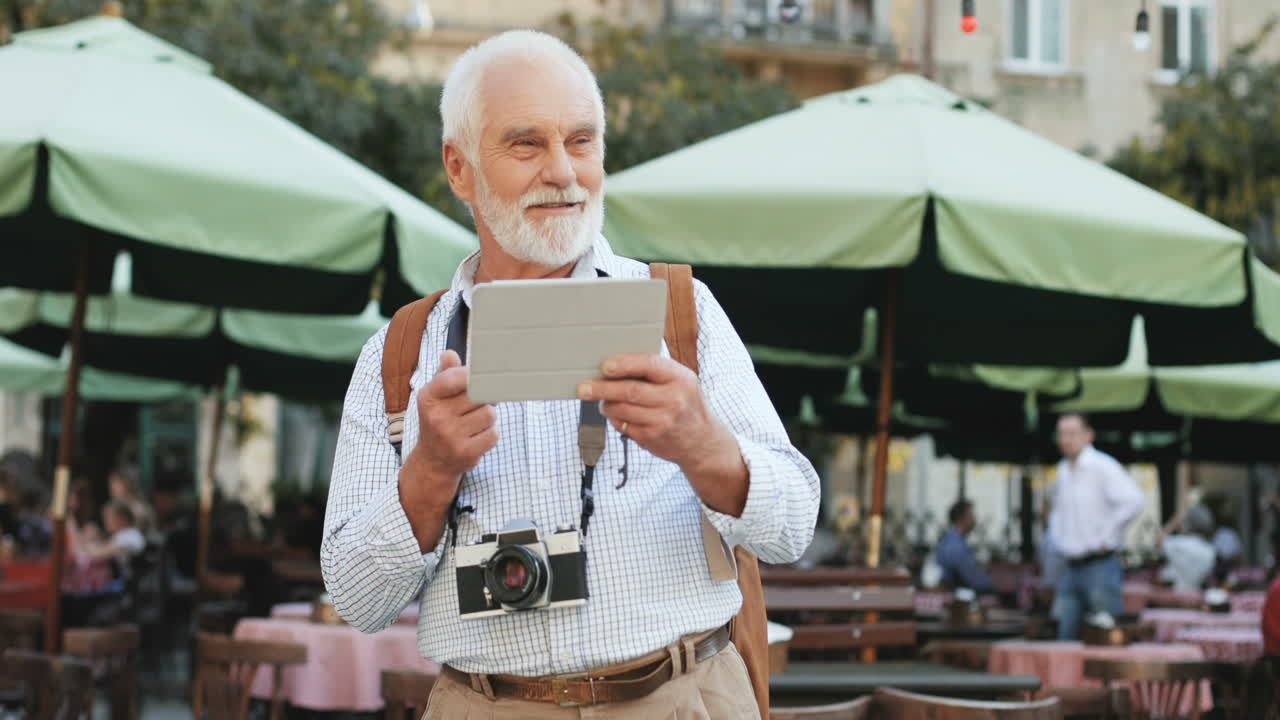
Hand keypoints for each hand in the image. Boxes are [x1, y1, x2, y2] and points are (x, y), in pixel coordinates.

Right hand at [414, 350, 498, 479]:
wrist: (433, 460)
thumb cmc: (439, 420)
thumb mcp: (435, 396)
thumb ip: (445, 374)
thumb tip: (450, 354)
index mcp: (428, 397)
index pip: (452, 378)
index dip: (472, 375)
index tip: (480, 376)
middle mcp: (437, 417)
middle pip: (478, 395)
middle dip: (486, 396)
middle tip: (483, 400)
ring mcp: (450, 436)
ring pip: (489, 414)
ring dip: (489, 416)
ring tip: (478, 420)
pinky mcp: (466, 452)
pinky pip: (493, 434)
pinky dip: (491, 433)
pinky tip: (478, 435)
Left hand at [578, 353, 747, 515]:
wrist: (700, 441)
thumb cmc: (685, 403)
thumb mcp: (681, 381)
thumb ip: (656, 370)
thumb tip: (617, 361)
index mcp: (681, 379)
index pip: (649, 366)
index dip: (625, 364)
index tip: (605, 366)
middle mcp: (674, 400)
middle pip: (630, 391)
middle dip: (602, 388)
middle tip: (583, 388)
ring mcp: (662, 421)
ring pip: (622, 410)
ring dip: (606, 404)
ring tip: (602, 400)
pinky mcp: (651, 438)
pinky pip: (623, 425)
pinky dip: (614, 418)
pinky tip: (617, 414)